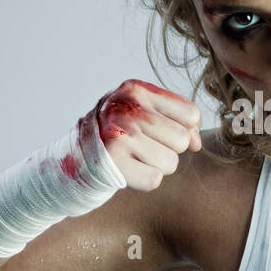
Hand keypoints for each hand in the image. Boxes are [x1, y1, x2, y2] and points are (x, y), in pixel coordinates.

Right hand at [82, 79, 202, 191]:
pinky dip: (145, 180)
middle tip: (144, 147)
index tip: (167, 135)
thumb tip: (197, 144)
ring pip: (170, 162)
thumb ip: (175, 120)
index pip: (190, 114)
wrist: (74, 156)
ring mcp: (119, 135)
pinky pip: (154, 179)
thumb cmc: (117, 133)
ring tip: (136, 158)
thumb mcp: (141, 112)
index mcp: (136, 90)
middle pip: (181, 140)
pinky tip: (129, 170)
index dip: (187, 130)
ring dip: (157, 166)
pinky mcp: (113, 162)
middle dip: (169, 149)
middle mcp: (127, 109)